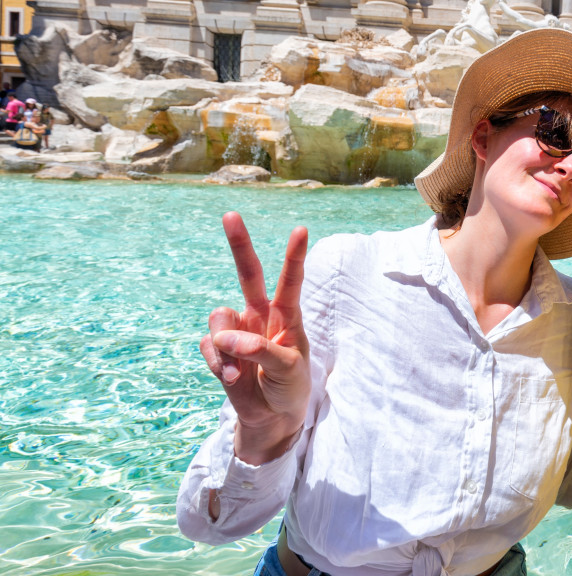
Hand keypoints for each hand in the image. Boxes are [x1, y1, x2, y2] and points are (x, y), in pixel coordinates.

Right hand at [200, 212, 309, 464]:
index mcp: (287, 315)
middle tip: (231, 215)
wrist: (272, 416)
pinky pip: (210, 346)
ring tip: (239, 369)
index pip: (290, 281)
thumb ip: (261, 349)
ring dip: (227, 344)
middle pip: (249, 274)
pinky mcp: (219, 349)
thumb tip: (229, 338)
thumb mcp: (288, 368)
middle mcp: (261, 315)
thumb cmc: (291, 386)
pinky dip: (217, 362)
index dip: (294, 256)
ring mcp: (238, 330)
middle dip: (240, 244)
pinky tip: (230, 377)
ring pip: (220, 318)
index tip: (301, 229)